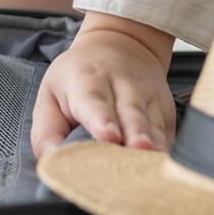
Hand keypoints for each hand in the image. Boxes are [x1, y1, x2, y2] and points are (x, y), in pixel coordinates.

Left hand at [32, 12, 176, 158]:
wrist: (122, 46)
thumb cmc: (79, 79)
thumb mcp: (50, 96)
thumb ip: (47, 132)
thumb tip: (53, 164)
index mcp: (88, 79)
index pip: (94, 100)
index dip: (102, 119)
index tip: (109, 136)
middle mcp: (123, 85)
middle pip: (131, 113)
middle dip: (135, 133)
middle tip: (137, 149)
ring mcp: (149, 98)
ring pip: (154, 124)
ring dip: (154, 145)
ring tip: (153, 164)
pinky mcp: (166, 113)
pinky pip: (166, 135)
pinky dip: (163, 152)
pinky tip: (159, 168)